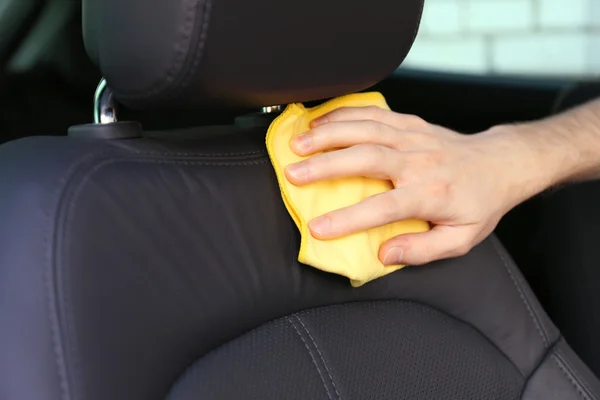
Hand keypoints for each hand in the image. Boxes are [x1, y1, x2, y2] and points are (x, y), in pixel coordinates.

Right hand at [284, 106, 547, 265]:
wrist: (501, 164)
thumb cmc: (479, 204)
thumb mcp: (460, 239)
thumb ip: (422, 250)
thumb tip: (384, 253)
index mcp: (430, 195)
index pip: (382, 208)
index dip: (348, 219)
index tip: (317, 228)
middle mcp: (419, 161)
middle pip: (366, 157)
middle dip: (325, 164)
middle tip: (293, 173)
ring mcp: (413, 136)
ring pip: (365, 128)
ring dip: (328, 133)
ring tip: (297, 142)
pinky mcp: (409, 122)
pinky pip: (373, 112)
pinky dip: (344, 112)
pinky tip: (320, 119)